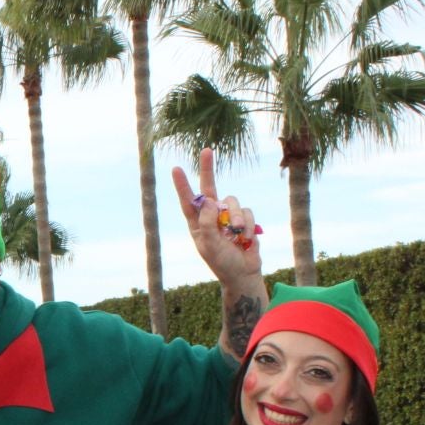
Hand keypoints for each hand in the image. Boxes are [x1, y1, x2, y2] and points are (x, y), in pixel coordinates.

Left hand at [171, 149, 261, 284]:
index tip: (176, 168)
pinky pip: (248, 212)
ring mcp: (228, 216)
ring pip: (233, 202)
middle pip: (210, 188)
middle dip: (208, 169)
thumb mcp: (208, 245)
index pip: (188, 201)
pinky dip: (248, 226)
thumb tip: (208, 200)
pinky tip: (246, 240)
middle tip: (207, 150)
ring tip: (237, 235)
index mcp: (197, 223)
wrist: (243, 273)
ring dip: (237, 218)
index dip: (182, 185)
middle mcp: (211, 216)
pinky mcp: (245, 219)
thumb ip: (207, 223)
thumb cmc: (221, 262)